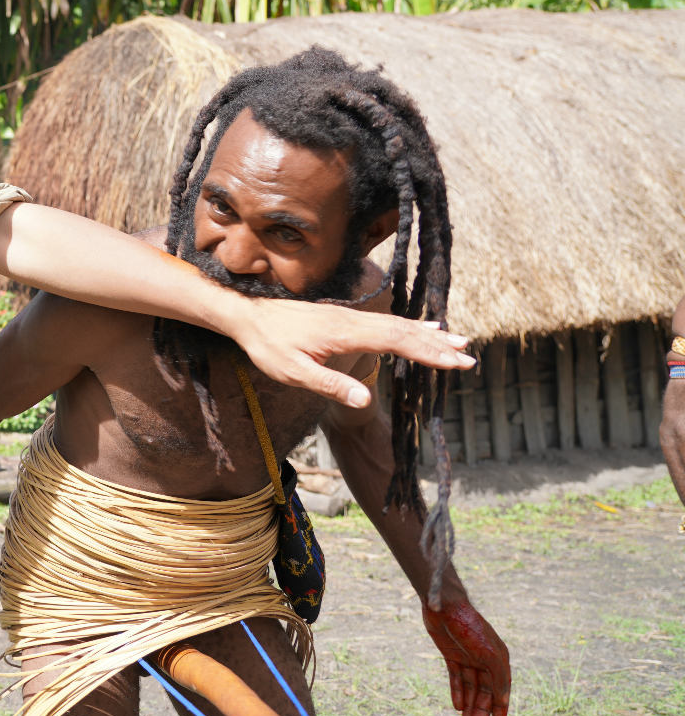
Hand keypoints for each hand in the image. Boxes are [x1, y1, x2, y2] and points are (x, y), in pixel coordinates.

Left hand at [231, 298, 473, 406]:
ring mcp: (348, 317)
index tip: (455, 362)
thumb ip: (329, 385)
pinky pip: (384, 321)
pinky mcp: (342, 318)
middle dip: (436, 344)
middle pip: (403, 330)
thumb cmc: (267, 346)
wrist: (246, 314)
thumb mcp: (292, 373)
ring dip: (426, 334)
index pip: (395, 341)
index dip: (427, 352)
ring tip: (456, 341)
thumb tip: (364, 400)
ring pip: (396, 323)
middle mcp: (352, 320)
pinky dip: (408, 326)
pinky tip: (420, 328)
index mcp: (344, 333)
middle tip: (468, 355)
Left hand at [422, 599, 509, 715]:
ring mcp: (468, 656)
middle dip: (481, 709)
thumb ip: (498, 677)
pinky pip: (456, 677)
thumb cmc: (471, 627)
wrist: (445, 606)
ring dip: (469, 705)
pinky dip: (458, 691)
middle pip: (484, 690)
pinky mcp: (451, 653)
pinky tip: (457, 706)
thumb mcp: (489, 655)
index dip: (500, 705)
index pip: (501, 687)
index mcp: (499, 657)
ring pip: (470, 686)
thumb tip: (502, 700)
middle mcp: (485, 658)